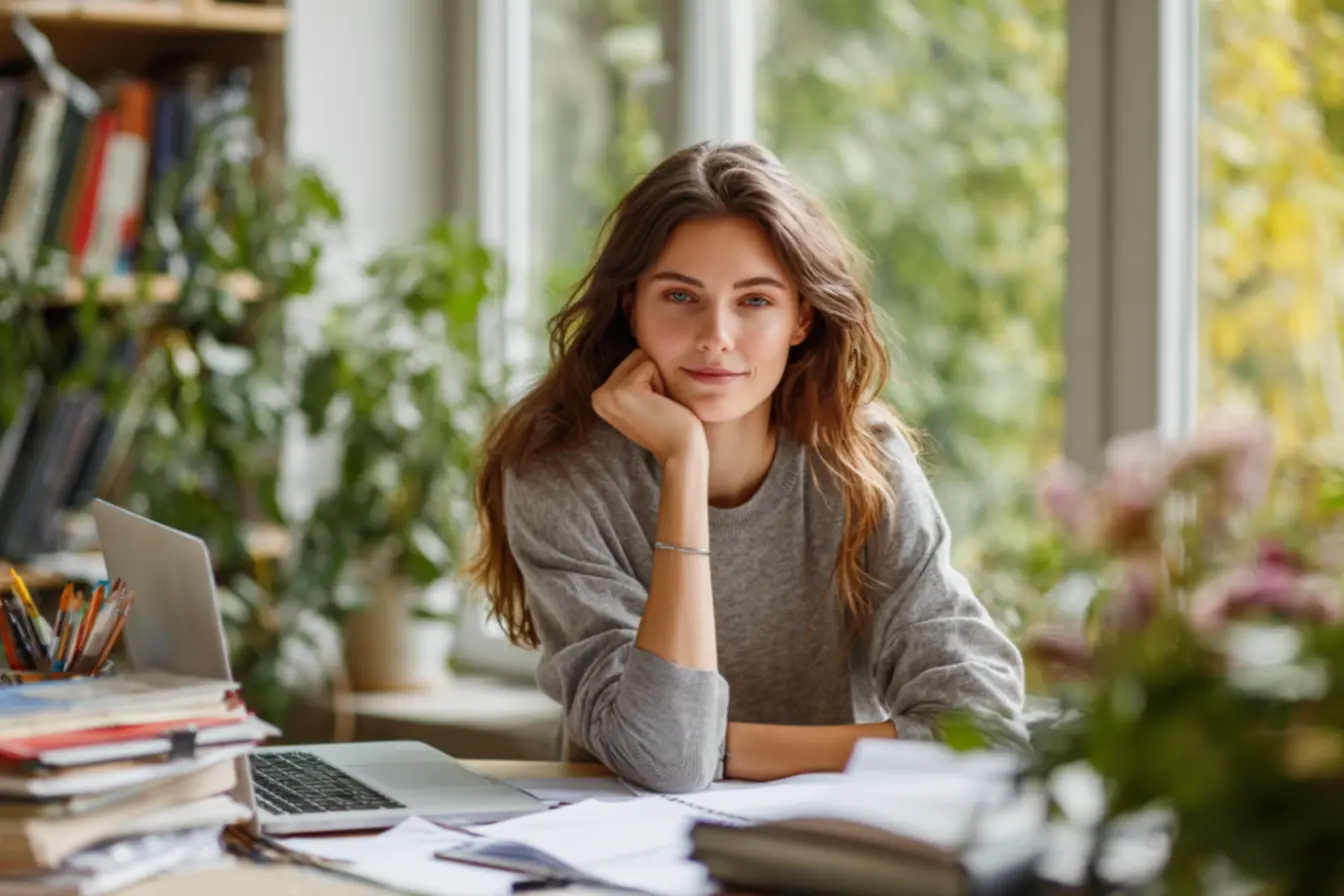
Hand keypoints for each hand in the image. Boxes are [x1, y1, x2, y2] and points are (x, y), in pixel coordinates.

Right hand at [593, 350, 705, 464]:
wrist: (680, 450)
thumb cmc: (670, 424)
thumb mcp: (643, 398)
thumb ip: (634, 377)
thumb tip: (639, 338)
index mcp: (600, 397)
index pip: (630, 361)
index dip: (649, 379)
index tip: (651, 407)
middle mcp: (598, 395)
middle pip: (635, 355)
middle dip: (653, 376)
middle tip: (657, 406)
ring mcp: (608, 393)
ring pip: (642, 357)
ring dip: (658, 379)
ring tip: (658, 405)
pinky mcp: (624, 389)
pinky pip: (650, 364)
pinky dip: (662, 382)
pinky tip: (660, 405)